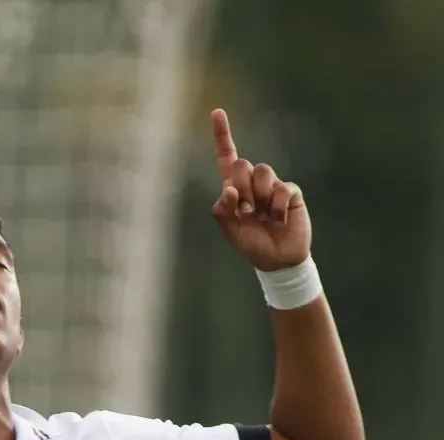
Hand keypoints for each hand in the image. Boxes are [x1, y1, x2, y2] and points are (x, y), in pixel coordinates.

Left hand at [210, 109, 310, 271]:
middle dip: (241, 188)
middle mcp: (252, 183)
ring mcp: (272, 186)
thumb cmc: (250, 242)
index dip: (222, 134)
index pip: (227, 156)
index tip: (217, 111)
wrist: (277, 259)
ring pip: (262, 171)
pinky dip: (277, 208)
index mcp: (234, 188)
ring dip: (259, 197)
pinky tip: (278, 220)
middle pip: (242, 164)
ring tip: (261, 216)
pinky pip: (282, 189)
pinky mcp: (291, 192)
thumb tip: (228, 190)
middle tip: (247, 211)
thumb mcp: (228, 229)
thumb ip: (223, 209)